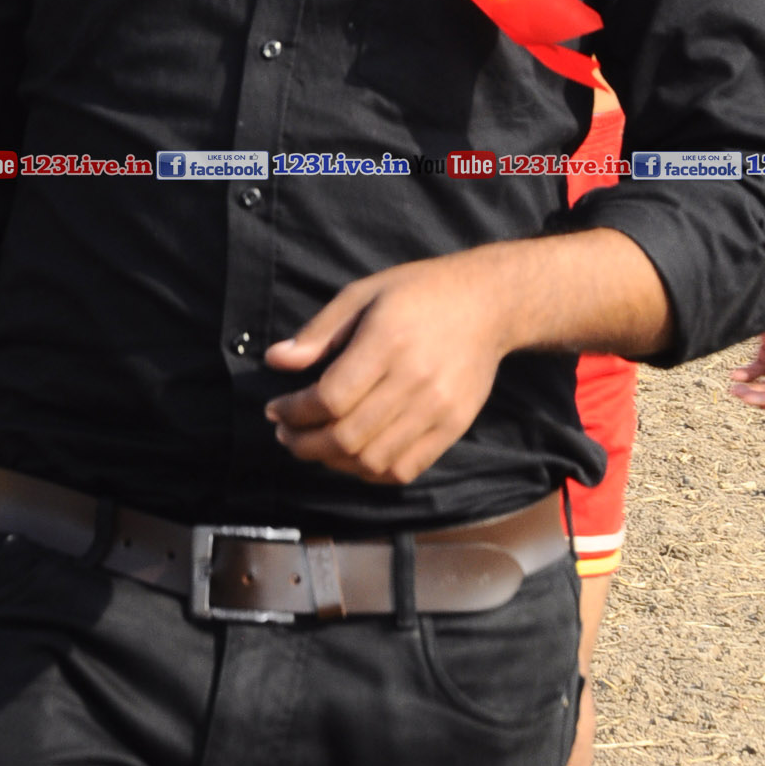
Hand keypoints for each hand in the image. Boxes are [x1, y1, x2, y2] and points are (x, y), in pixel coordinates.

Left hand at [265, 251, 514, 484]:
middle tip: (286, 434)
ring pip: (372, 460)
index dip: (295, 412)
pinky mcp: (454, 427)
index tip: (275, 408)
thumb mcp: (363, 294)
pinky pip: (404, 469)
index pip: (330, 398)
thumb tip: (276, 361)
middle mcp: (415, 380)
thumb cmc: (420, 293)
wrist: (489, 303)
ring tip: (315, 446)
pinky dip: (370, 472)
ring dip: (333, 462)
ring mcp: (438, 408)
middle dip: (305, 443)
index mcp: (388, 341)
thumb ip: (319, 331)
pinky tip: (353, 456)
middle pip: (347, 436)